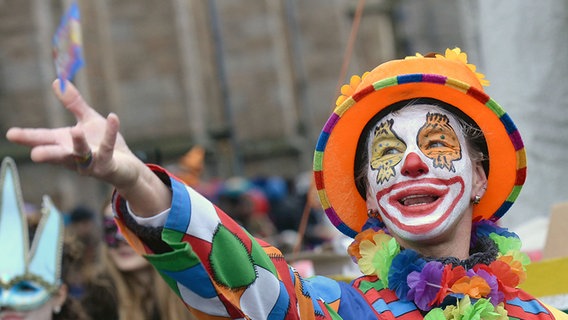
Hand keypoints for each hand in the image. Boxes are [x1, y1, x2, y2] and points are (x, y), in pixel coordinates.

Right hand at [6, 80, 170, 215]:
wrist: (126, 166)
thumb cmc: (101, 144)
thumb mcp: (87, 121)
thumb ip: (73, 103)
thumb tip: (57, 81)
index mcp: (64, 145)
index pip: (43, 140)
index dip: (27, 137)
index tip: (10, 134)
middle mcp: (74, 157)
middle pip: (57, 154)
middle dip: (46, 153)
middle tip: (34, 154)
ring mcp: (91, 163)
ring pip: (82, 154)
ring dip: (79, 144)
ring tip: (75, 131)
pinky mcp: (108, 164)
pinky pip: (108, 147)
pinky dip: (110, 133)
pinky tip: (113, 117)